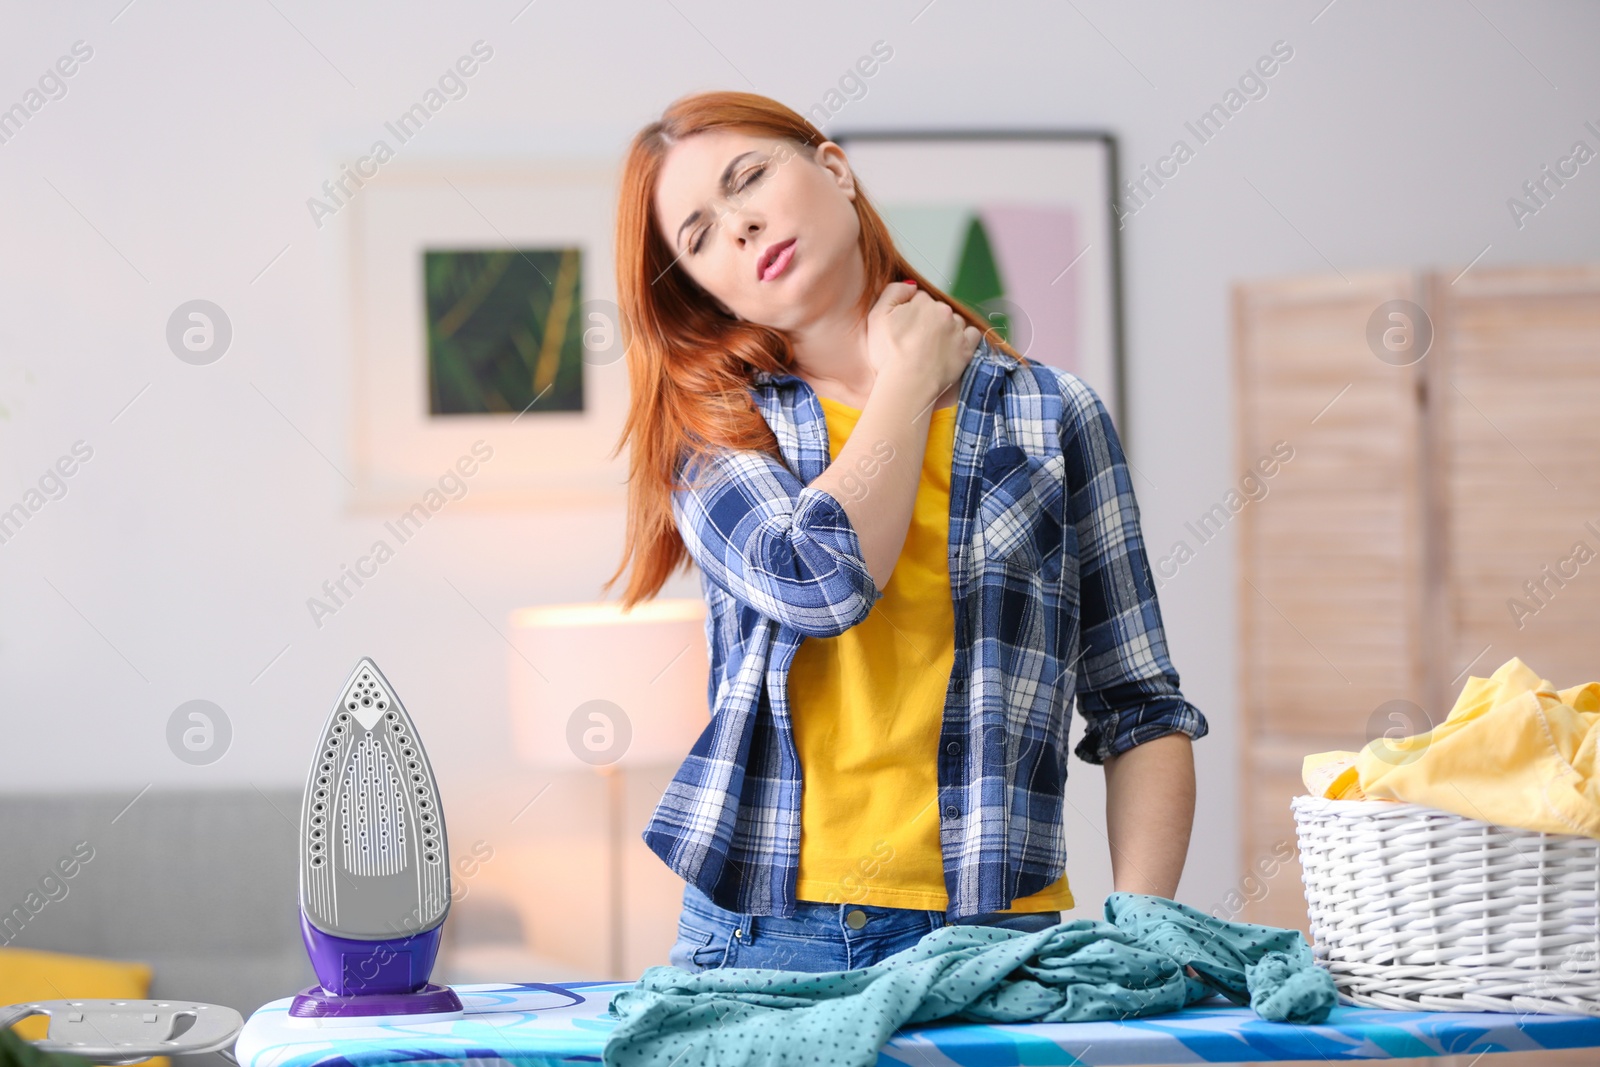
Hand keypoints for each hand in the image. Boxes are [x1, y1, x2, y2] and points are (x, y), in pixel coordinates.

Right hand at [866, 282, 980, 405]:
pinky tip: (953, 347)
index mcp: (923, 302)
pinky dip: (965, 338)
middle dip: (929, 321)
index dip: (910, 313)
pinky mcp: (966, 349)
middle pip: (937, 309)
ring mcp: (957, 330)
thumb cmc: (888, 353)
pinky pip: (972, 335)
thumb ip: (893, 292)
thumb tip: (911, 285)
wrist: (908, 382)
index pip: (919, 298)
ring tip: (933, 347)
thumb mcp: (877, 315)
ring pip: (954, 321)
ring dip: (947, 329)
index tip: (904, 328)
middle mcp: (943, 312)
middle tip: (916, 341)